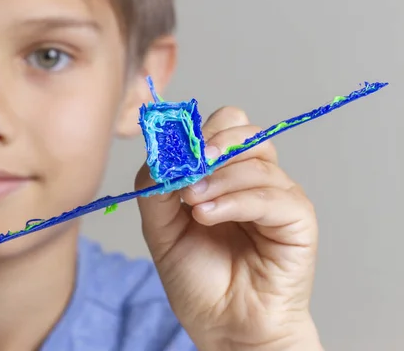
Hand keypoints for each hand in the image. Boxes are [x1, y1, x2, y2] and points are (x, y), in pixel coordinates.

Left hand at [136, 107, 321, 349]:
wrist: (223, 326)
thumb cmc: (198, 280)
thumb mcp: (161, 228)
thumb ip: (155, 188)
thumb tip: (159, 152)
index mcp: (224, 175)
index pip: (222, 126)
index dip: (198, 131)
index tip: (173, 151)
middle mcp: (253, 180)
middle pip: (245, 132)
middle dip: (212, 144)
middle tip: (188, 166)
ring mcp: (278, 198)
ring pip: (257, 161)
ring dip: (218, 178)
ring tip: (192, 204)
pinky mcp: (297, 220)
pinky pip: (272, 196)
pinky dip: (236, 201)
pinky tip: (208, 217)